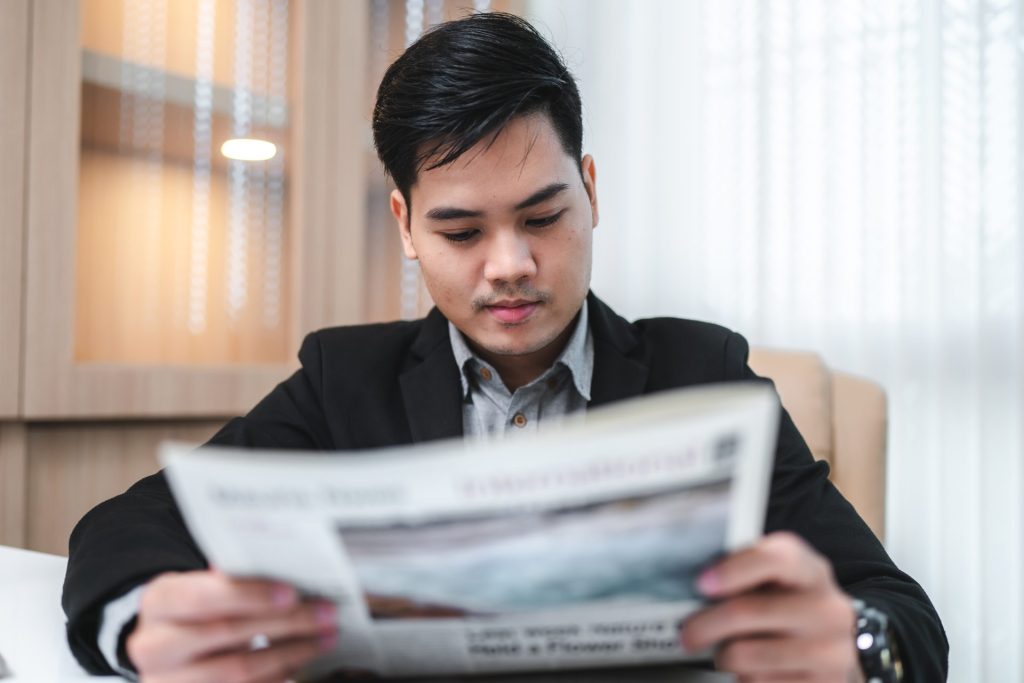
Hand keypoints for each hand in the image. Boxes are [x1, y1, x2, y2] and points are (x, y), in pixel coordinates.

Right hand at [126, 569, 336, 682]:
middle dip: (285, 623)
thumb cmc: (190, 610)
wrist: (161, 650)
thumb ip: (231, 578)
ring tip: (324, 638)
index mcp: (159, 602)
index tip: (291, 593)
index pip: (202, 597)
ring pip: (239, 671)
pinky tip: (301, 661)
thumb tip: (286, 566)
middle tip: (325, 614)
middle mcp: (154, 647)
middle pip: (228, 634)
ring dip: (291, 653)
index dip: (248, 595)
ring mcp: (169, 682)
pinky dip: (278, 675)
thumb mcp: (198, 587)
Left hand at [680, 532, 864, 681]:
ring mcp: (830, 651)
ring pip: (746, 656)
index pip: (774, 559)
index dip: (733, 570)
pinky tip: (754, 670)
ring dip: (724, 657)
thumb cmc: (791, 605)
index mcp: (810, 570)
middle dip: (705, 625)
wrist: (840, 645)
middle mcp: (826, 608)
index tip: (702, 584)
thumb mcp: (778, 579)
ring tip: (727, 652)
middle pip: (747, 612)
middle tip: (687, 633)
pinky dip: (746, 679)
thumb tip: (693, 587)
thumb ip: (744, 572)